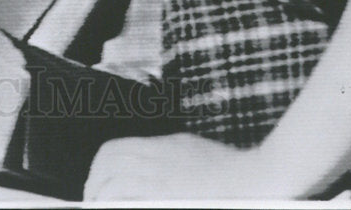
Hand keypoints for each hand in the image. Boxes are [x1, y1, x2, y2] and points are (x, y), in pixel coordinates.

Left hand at [85, 133, 271, 200]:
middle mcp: (157, 157)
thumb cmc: (232, 170)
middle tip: (94, 200)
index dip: (99, 168)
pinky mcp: (164, 193)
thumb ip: (168, 156)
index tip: (98, 184)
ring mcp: (161, 175)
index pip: (113, 150)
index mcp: (162, 146)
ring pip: (111, 178)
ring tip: (100, 207)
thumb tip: (147, 168)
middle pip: (107, 162)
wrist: (255, 178)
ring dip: (100, 194)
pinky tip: (116, 207)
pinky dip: (115, 200)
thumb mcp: (193, 151)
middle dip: (95, 182)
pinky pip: (125, 194)